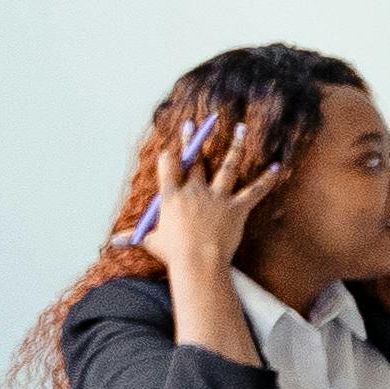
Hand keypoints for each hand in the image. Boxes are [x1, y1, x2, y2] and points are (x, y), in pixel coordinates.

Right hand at [145, 115, 275, 280]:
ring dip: (235, 146)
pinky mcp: (236, 208)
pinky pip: (254, 191)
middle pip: (196, 160)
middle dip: (197, 141)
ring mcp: (216, 197)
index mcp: (171, 195)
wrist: (198, 263)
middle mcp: (194, 190)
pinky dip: (267, 180)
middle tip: (198, 125)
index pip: (168, 165)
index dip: (171, 153)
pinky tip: (277, 167)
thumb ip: (133, 237)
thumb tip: (112, 242)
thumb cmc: (173, 254)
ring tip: (241, 129)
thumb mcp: (151, 241)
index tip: (173, 143)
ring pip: (228, 166)